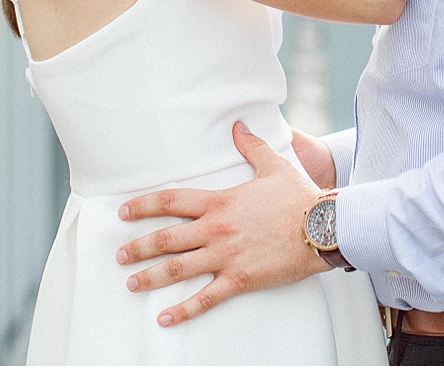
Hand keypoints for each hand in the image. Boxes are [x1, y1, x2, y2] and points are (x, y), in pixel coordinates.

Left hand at [117, 122, 328, 326]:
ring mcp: (226, 255)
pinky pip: (206, 297)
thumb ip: (252, 146)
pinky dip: (183, 309)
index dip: (143, 205)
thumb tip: (237, 125)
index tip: (124, 212)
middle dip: (138, 246)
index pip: (171, 200)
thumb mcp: (273, 165)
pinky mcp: (240, 278)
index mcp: (220, 201)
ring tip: (131, 283)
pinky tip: (164, 318)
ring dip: (150, 276)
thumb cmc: (299, 196)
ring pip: (178, 268)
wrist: (324, 226)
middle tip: (119, 254)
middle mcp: (216, 228)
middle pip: (166, 238)